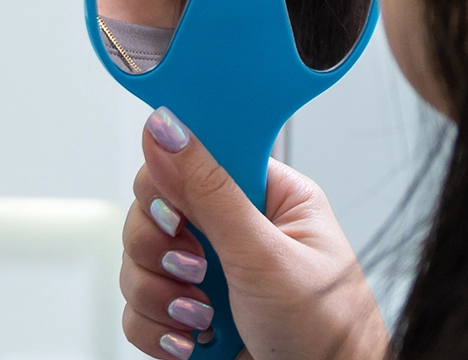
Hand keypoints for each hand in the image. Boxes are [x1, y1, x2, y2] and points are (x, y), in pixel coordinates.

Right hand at [120, 106, 389, 359]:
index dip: (171, 175)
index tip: (174, 210)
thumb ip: (210, 192)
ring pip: (139, 259)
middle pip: (156, 205)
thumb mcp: (266, 254)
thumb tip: (168, 128)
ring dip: (160, 295)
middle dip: (162, 246)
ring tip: (204, 317)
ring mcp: (209, 270)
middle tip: (196, 271)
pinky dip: (157, 330)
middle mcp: (234, 225)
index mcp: (266, 192)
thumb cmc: (329, 329)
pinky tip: (192, 343)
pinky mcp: (188, 313)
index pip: (198, 152)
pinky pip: (138, 308)